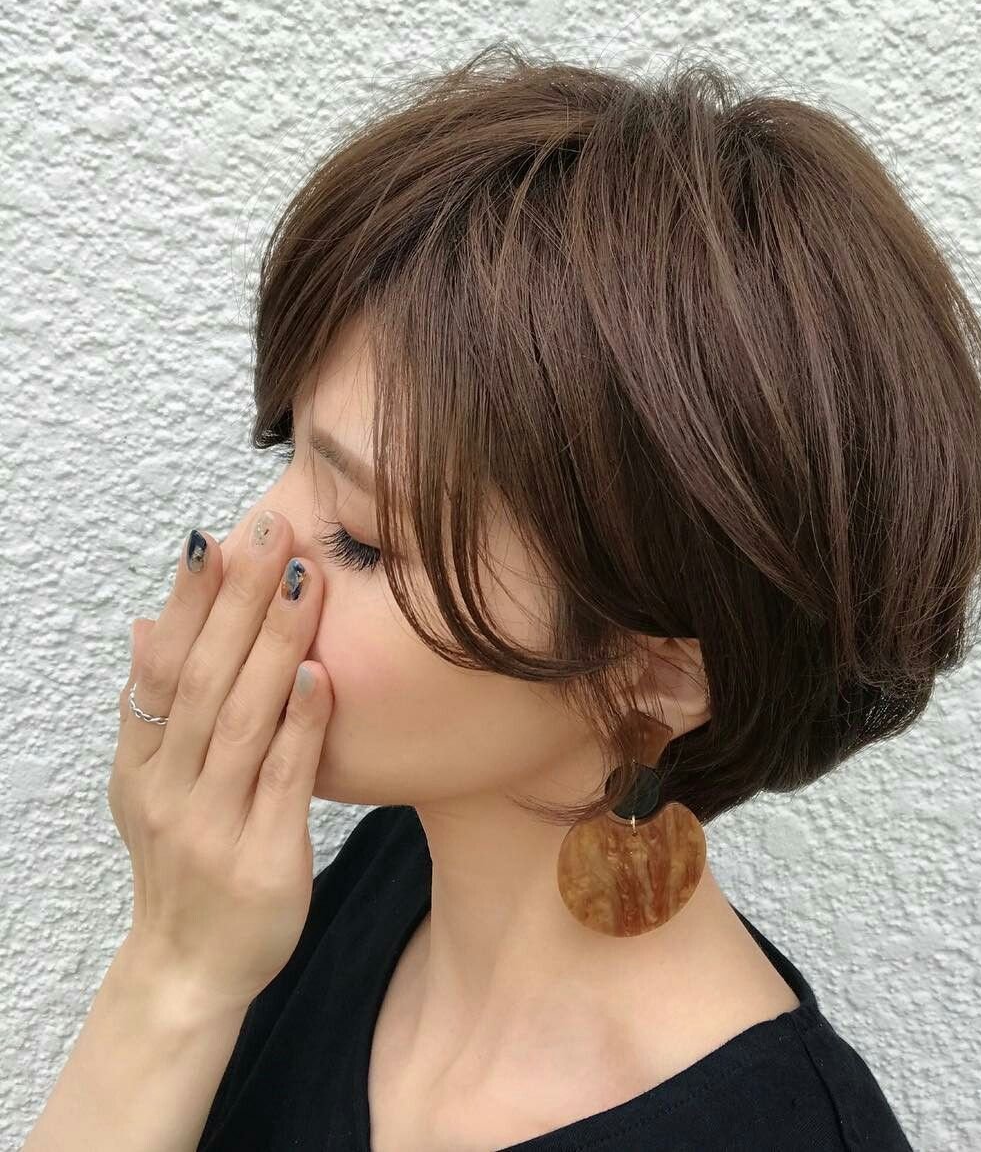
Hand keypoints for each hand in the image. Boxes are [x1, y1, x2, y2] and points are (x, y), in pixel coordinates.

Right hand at [107, 509, 332, 1012]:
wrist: (190, 971)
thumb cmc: (185, 860)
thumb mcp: (150, 786)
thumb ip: (155, 709)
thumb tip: (148, 623)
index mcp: (141, 765)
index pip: (161, 668)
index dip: (187, 603)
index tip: (214, 538)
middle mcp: (168, 790)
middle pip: (204, 680)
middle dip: (238, 599)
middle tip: (273, 527)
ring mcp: (214, 826)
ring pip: (242, 719)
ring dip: (273, 642)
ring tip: (303, 576)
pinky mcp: (264, 860)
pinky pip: (284, 780)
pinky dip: (300, 724)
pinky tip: (320, 671)